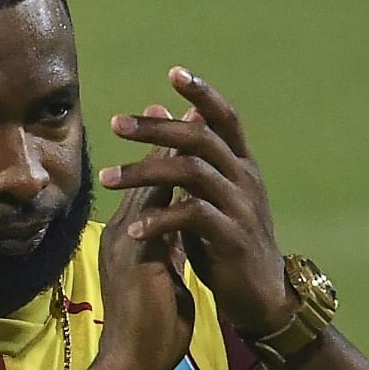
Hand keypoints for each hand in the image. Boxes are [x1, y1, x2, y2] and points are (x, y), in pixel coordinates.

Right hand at [96, 131, 195, 369]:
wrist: (131, 366)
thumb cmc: (148, 333)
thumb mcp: (161, 284)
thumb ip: (167, 256)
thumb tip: (179, 237)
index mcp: (130, 243)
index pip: (149, 189)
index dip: (164, 158)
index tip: (180, 129)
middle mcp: (123, 235)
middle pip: (147, 177)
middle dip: (166, 142)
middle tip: (181, 107)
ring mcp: (128, 244)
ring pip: (150, 187)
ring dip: (171, 154)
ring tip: (190, 123)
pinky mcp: (138, 257)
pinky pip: (157, 212)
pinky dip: (174, 187)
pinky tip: (193, 167)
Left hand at [99, 67, 295, 334]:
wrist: (261, 296)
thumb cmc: (228, 241)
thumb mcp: (212, 195)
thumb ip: (192, 157)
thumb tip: (169, 111)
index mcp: (241, 165)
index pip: (225, 118)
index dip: (202, 93)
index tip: (174, 72)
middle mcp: (245, 179)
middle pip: (200, 138)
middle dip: (156, 128)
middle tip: (116, 124)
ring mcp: (241, 208)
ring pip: (191, 173)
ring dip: (144, 172)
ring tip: (107, 178)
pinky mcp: (232, 239)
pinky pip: (192, 218)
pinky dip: (159, 220)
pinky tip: (132, 228)